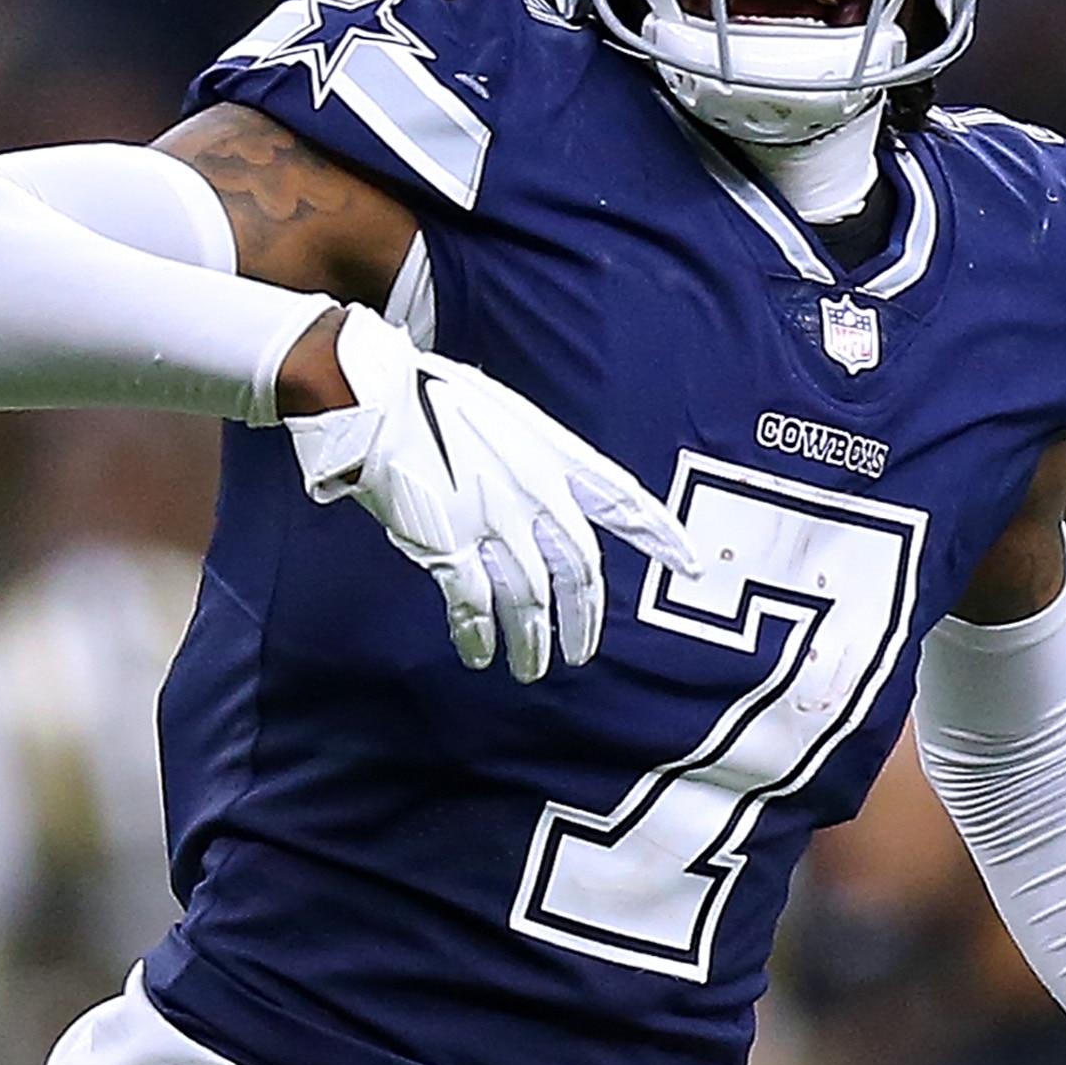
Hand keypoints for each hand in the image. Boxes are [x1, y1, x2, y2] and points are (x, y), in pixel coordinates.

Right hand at [285, 305, 700, 679]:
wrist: (373, 396)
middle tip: (582, 652)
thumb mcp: (505, 416)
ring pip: (531, 602)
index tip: (692, 564)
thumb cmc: (430, 397)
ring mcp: (494, 522)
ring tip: (532, 667)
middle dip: (584, 619)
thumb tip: (544, 496)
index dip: (662, 536)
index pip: (626, 501)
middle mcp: (535, 492)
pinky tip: (480, 653)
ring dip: (533, 642)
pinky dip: (480, 637)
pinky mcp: (449, 546)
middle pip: (580, 572)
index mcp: (554, 455)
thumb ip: (534, 459)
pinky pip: (476, 607)